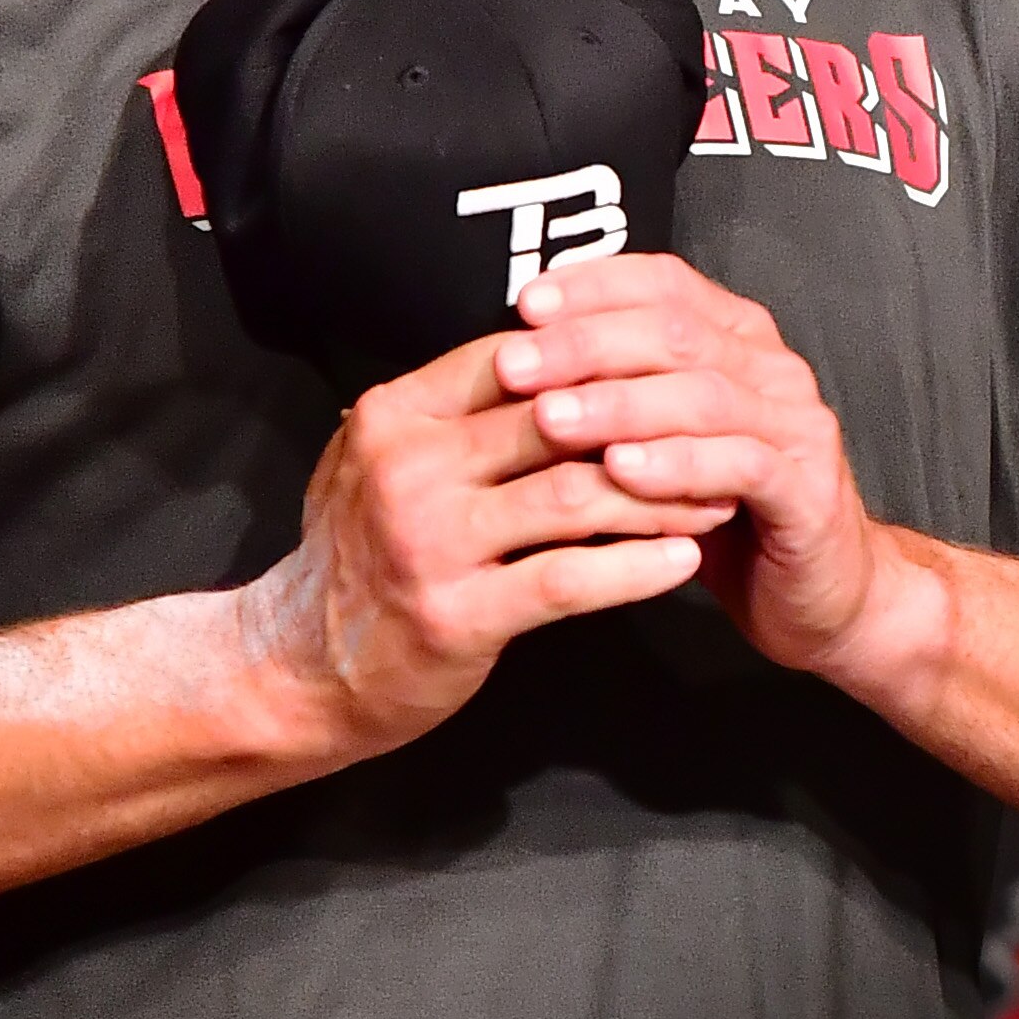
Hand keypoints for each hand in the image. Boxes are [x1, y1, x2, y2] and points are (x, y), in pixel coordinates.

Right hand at [243, 329, 735, 762]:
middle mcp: (409, 467)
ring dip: (660, 494)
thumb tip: (537, 348)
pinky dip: (635, 567)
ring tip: (719, 493)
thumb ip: (450, 410)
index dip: (601, 359)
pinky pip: (568, 579)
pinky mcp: (458, 614)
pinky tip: (682, 560)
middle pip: (556, 419)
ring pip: (575, 495)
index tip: (670, 368)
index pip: (517, 358)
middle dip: (649, 420)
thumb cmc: (356, 559)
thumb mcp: (376, 460)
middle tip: (719, 427)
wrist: (300, 671)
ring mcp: (432, 541)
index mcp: (396, 415)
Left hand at [496, 252, 909, 684]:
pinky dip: (675, 465)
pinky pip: (739, 465)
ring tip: (550, 418)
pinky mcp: (808, 489)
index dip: (593, 286)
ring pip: (702, 395)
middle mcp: (772, 369)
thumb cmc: (729, 515)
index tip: (525, 304)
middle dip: (585, 344)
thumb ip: (615, 391)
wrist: (819, 593)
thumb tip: (518, 354)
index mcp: (738, 338)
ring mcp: (797, 426)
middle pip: (674, 331)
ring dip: (617, 404)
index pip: (664, 283)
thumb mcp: (663, 442)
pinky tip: (620, 470)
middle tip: (515, 364)